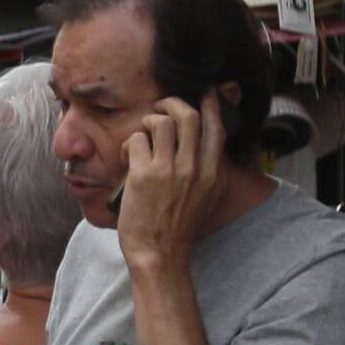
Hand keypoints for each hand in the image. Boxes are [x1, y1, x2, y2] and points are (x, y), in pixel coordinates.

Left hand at [117, 94, 223, 266]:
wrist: (160, 253)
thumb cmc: (178, 227)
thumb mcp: (206, 197)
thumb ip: (209, 171)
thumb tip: (206, 147)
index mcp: (214, 173)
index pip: (216, 128)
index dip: (211, 105)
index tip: (206, 91)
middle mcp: (195, 168)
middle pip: (189, 116)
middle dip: (172, 103)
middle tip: (160, 106)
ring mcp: (170, 170)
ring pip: (161, 122)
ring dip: (148, 122)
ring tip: (142, 135)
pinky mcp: (144, 175)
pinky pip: (136, 140)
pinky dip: (129, 144)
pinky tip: (128, 157)